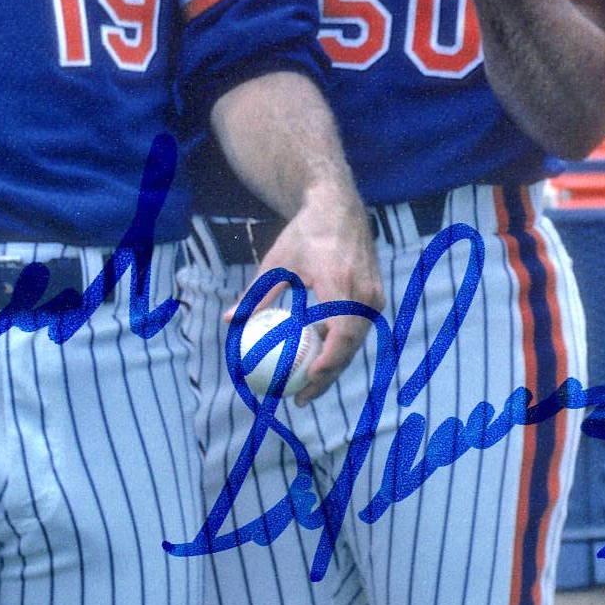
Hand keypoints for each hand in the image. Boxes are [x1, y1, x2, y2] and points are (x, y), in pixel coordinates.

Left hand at [254, 187, 383, 403]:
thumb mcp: (277, 263)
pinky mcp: (375, 297)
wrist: (339, 208)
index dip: (327, 359)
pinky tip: (316, 362)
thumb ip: (256, 295)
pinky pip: (357, 331)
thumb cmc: (305, 234)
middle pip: (349, 347)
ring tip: (306, 388)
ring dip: (332, 367)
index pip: (341, 331)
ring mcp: (374, 296)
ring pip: (355, 343)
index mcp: (340, 283)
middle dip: (326, 377)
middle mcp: (363, 292)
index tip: (306, 378)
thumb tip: (229, 320)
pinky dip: (338, 349)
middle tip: (300, 396)